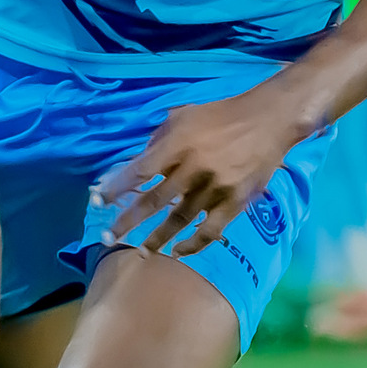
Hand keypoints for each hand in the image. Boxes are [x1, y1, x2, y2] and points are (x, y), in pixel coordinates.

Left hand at [97, 86, 307, 258]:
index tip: (97, 201)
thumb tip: (136, 165)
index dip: (116, 188)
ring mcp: (215, 188)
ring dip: (157, 238)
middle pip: (154, 201)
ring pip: (179, 220)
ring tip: (141, 251)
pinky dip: (193, 244)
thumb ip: (158, 140)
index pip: (140, 171)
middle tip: (107, 237)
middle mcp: (194, 168)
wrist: (269, 120)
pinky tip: (178, 252)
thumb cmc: (221, 115)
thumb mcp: (183, 115)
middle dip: (127, 221)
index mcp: (179, 144)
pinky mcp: (235, 202)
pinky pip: (210, 231)